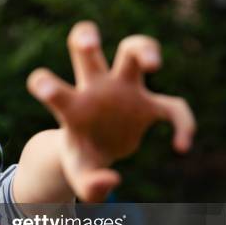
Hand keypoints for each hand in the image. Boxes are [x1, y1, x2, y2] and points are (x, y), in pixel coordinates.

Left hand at [27, 21, 195, 201]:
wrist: (95, 154)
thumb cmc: (81, 160)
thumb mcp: (79, 178)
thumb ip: (89, 185)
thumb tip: (113, 182)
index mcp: (72, 108)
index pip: (53, 90)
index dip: (46, 84)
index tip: (42, 86)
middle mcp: (95, 90)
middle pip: (88, 53)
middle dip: (86, 39)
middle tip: (89, 42)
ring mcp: (123, 91)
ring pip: (132, 51)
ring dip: (144, 48)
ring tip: (153, 64)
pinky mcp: (148, 104)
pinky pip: (174, 108)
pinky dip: (183, 124)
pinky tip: (180, 146)